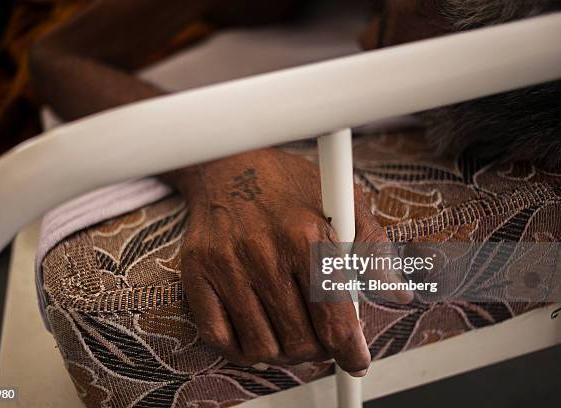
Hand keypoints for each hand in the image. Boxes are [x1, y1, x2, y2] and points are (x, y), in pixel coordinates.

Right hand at [162, 148, 408, 374]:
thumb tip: (399, 293)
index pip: (334, 317)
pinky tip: (259, 332)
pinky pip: (221, 339)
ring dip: (284, 352)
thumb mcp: (343, 200)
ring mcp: (225, 265)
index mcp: (306, 234)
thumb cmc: (290, 184)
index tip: (356, 360)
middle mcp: (263, 251)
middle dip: (319, 350)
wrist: (229, 164)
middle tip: (322, 339)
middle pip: (300, 340)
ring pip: (262, 347)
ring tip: (291, 332)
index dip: (350, 350)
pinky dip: (244, 349)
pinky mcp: (197, 273)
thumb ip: (373, 248)